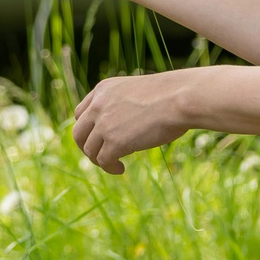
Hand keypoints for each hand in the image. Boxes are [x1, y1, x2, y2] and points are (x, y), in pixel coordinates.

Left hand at [71, 71, 192, 174]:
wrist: (180, 98)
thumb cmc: (170, 95)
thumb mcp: (136, 93)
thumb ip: (123, 105)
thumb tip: (121, 128)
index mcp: (103, 89)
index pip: (81, 113)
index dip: (88, 129)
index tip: (99, 138)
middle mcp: (98, 105)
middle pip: (78, 133)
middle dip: (88, 147)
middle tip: (102, 156)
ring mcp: (104, 124)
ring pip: (89, 150)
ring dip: (99, 160)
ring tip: (115, 165)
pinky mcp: (115, 141)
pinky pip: (103, 161)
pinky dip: (110, 168)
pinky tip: (121, 169)